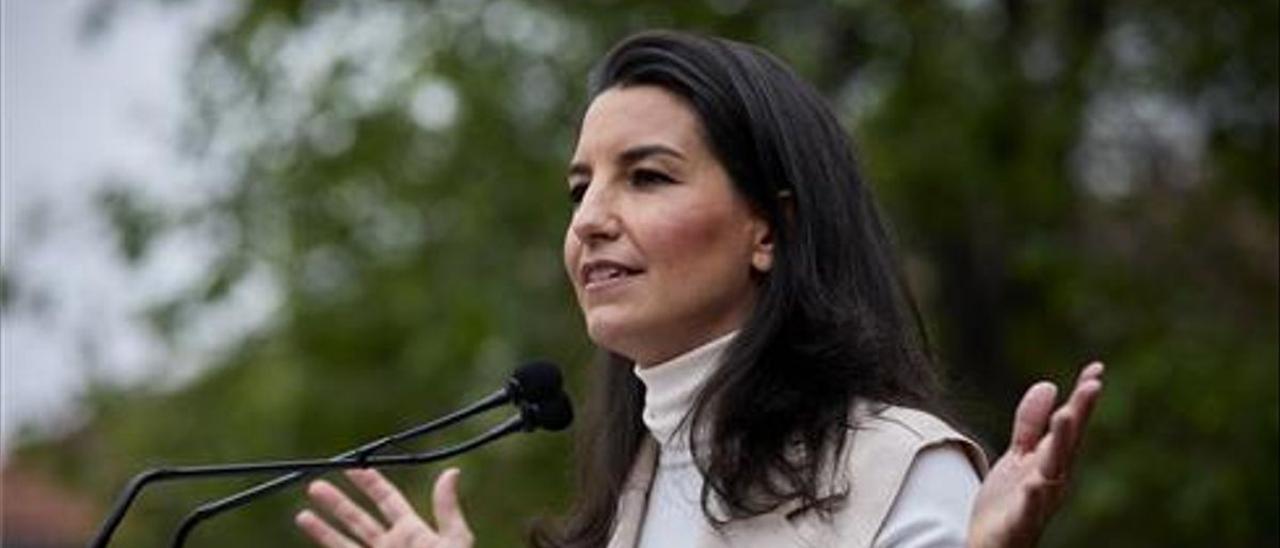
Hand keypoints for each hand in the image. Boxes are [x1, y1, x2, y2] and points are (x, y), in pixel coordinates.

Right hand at [295, 467, 474, 547]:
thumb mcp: (454, 540)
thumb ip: (447, 509)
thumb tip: (452, 471)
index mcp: (412, 531)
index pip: (387, 500)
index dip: (370, 483)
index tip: (353, 467)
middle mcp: (391, 546)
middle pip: (358, 519)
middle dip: (337, 503)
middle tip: (315, 487)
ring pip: (344, 543)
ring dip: (323, 529)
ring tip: (302, 515)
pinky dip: (326, 546)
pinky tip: (310, 537)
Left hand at [968, 362, 1103, 547]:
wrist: (991, 546)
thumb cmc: (1009, 503)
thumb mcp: (1019, 457)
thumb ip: (1031, 425)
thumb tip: (1049, 384)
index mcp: (1052, 462)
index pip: (1071, 425)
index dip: (1082, 399)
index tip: (1096, 369)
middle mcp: (1052, 480)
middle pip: (1067, 443)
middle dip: (1079, 414)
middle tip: (1092, 385)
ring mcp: (1038, 502)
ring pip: (1053, 472)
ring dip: (1060, 444)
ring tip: (1066, 415)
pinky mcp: (1019, 524)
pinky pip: (1028, 511)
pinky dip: (1032, 499)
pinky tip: (1034, 485)